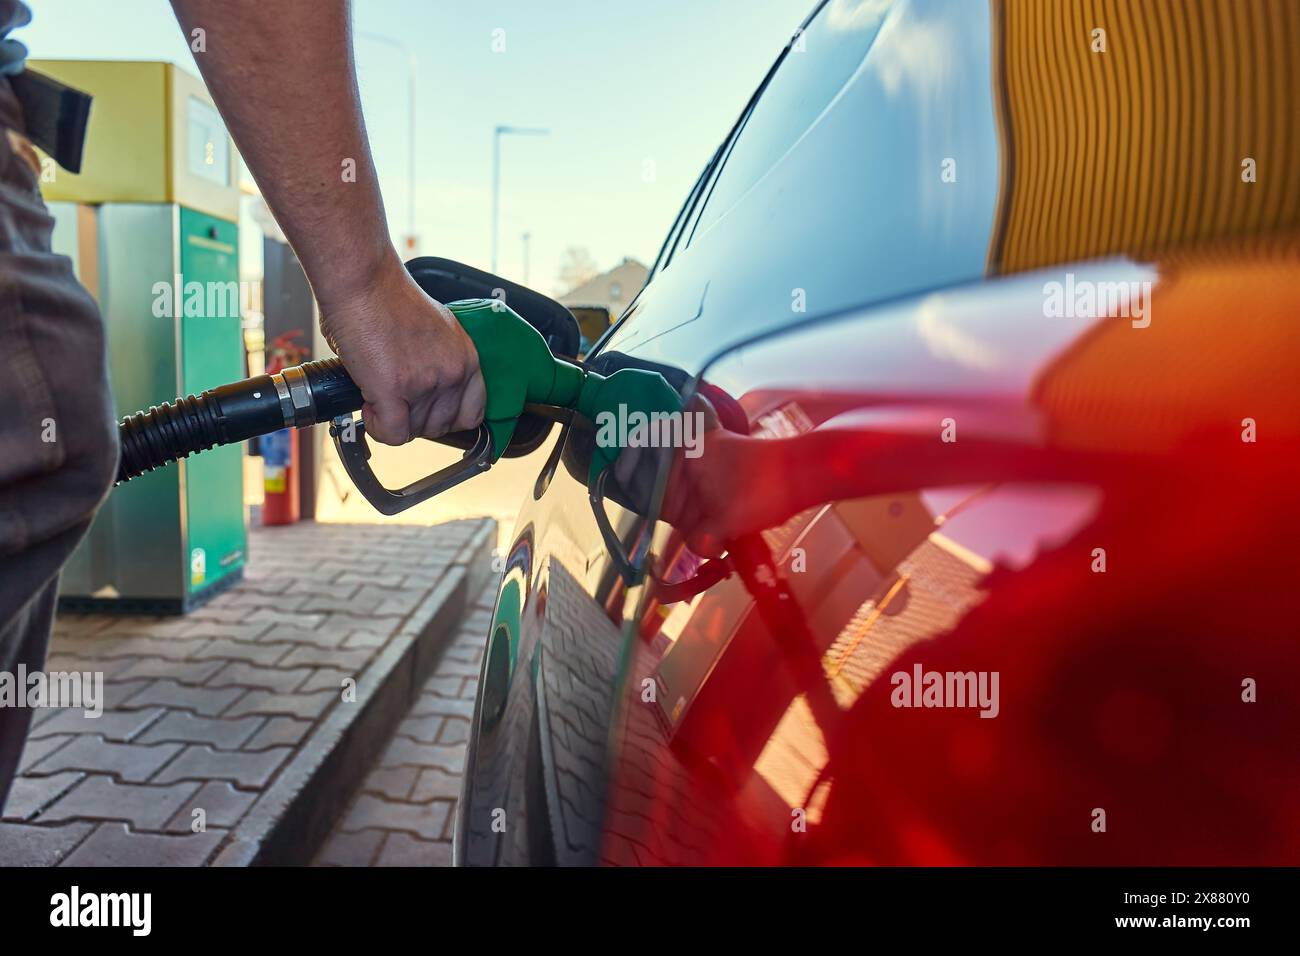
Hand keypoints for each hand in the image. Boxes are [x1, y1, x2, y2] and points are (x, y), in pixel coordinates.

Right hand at [318, 256, 485, 445]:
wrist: (365, 280)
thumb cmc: (389, 297)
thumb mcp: (435, 332)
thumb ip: (438, 363)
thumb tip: (422, 392)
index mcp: (467, 358)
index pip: (472, 414)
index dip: (444, 417)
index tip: (425, 409)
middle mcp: (453, 373)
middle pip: (440, 427)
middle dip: (413, 419)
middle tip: (393, 397)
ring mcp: (427, 383)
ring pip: (414, 432)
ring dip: (392, 420)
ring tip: (377, 392)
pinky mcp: (395, 389)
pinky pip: (393, 434)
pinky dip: (377, 427)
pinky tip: (368, 404)